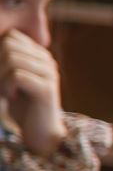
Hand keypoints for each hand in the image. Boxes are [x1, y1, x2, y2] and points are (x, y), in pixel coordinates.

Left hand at [0, 30, 65, 155]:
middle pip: (9, 45)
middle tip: (0, 85)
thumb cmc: (22, 106)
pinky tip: (12, 97)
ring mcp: (49, 73)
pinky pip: (16, 76)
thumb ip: (7, 62)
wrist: (41, 133)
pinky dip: (6, 87)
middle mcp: (47, 60)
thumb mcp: (12, 79)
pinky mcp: (46, 88)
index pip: (11, 36)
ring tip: (5, 93)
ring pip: (11, 59)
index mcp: (40, 55)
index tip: (1, 75)